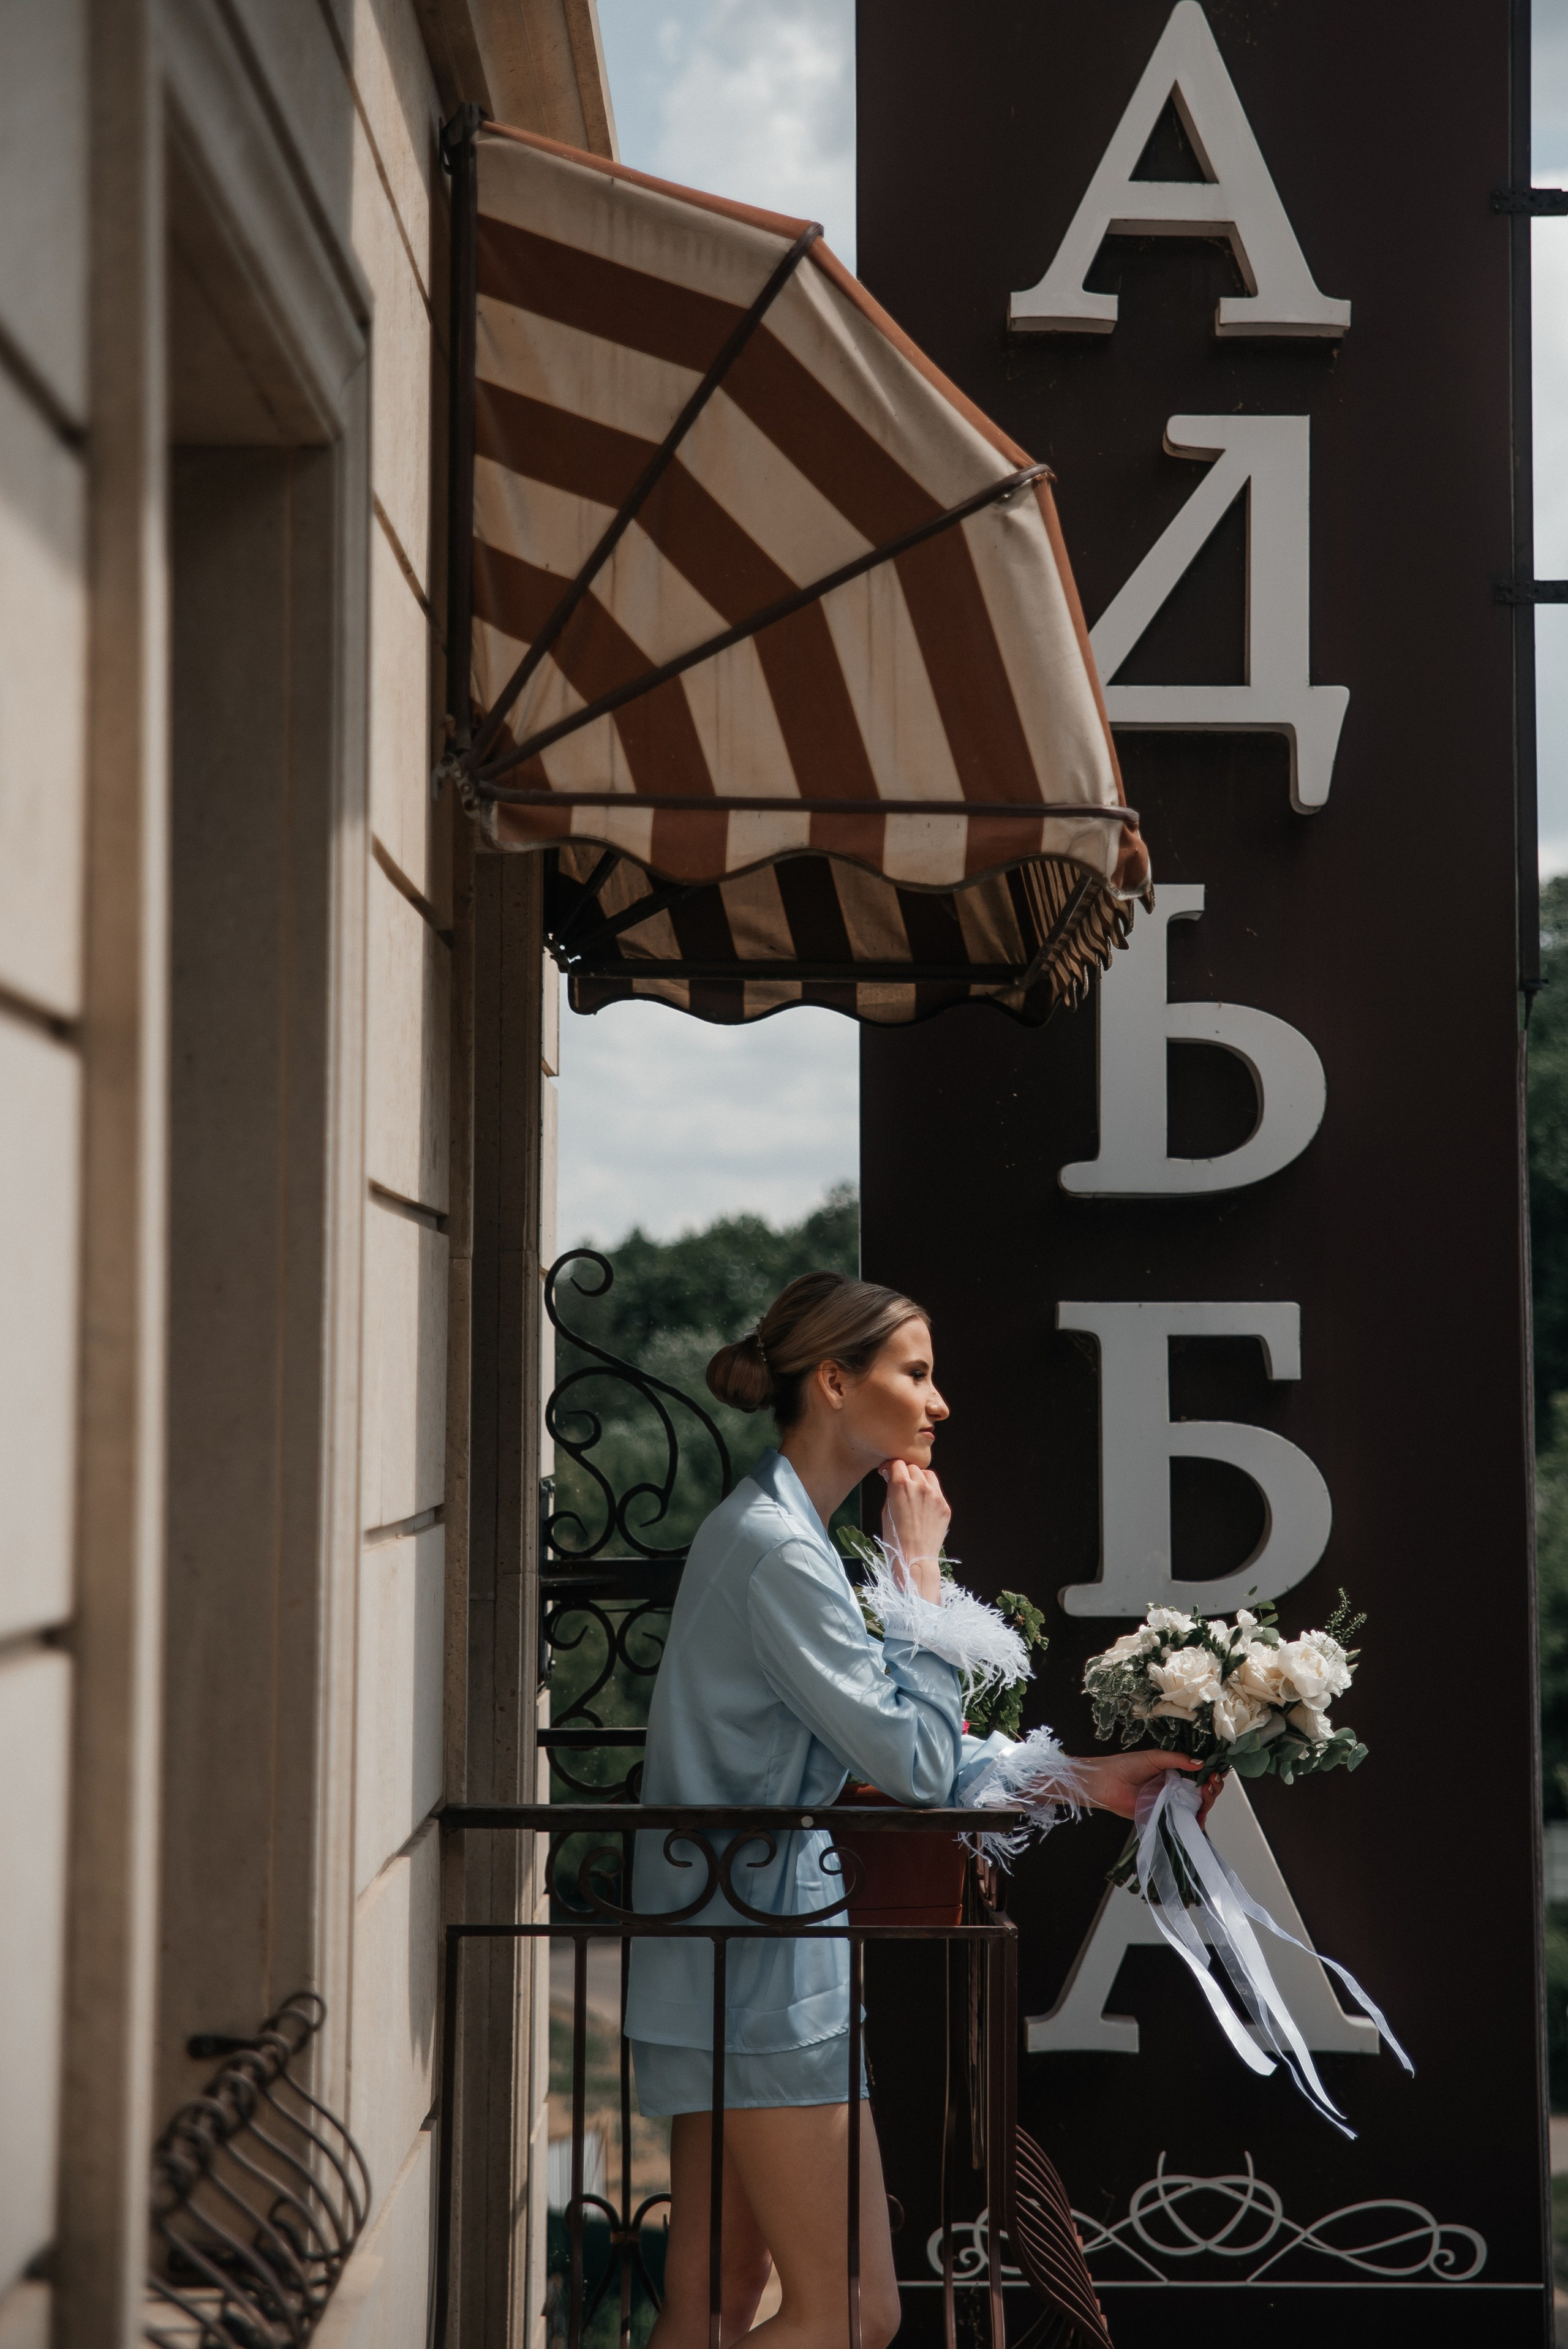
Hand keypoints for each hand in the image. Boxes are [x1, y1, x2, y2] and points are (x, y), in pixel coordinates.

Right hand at [879, 1461, 949, 1604]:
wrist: (914, 1558)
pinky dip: (930, 1493)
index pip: (897, 1463)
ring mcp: (935, 1495)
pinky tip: (923, 1506)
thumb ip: (891, 1491)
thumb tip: (892, 1480)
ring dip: (919, 1479)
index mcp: (901, 1485)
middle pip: (912, 1467)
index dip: (890, 1467)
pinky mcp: (945, 1506)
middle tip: (900, 1484)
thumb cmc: (894, 1538)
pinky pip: (937, 1491)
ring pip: (927, 1475)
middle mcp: (920, 1486)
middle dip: (904, 1473)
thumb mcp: (885, 1510)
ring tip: (914, 1492)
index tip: (887, 1474)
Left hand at [1073, 1749, 1225, 1826]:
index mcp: (1175, 1772)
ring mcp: (1171, 1804)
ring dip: (1207, 1802)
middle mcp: (1175, 1789)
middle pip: (1203, 1792)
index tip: (1217, 1772)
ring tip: (1207, 1793)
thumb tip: (1201, 1762)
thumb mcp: (1155, 1757)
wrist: (1107, 1783)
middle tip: (1212, 1783)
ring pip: (1197, 1807)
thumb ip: (1178, 1760)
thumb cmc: (1127, 1766)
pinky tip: (1200, 1817)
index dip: (1211, 1774)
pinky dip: (1195, 1822)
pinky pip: (1183, 1822)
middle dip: (1213, 1788)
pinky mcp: (1164, 1818)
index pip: (1200, 1775)